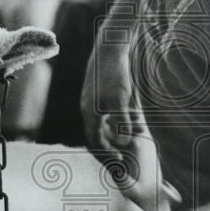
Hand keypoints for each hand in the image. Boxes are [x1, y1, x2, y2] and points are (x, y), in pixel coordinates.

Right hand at [80, 39, 137, 156]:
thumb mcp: (122, 100)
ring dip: (109, 135)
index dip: (107, 153)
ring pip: (97, 125)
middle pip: (94, 135)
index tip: (120, 160)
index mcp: (91, 113)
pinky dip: (109, 123)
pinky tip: (120, 121)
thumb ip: (122, 122)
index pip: (95, 141)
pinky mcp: (94, 93)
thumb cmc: (116, 74)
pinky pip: (100, 115)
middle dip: (106, 147)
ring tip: (121, 141)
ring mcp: (89, 101)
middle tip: (120, 156)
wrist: (109, 49)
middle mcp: (86, 109)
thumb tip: (123, 143)